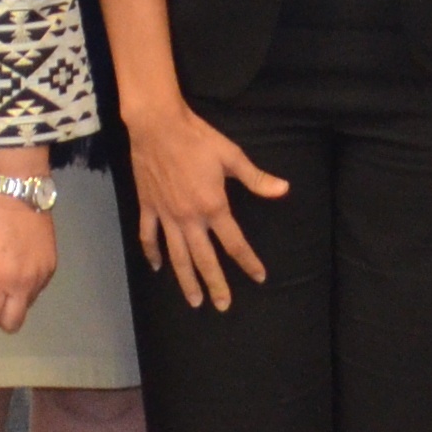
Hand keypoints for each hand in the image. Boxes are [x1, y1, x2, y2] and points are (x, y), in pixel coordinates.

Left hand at [0, 174, 59, 333]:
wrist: (18, 189)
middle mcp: (22, 283)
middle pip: (13, 322)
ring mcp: (41, 275)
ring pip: (26, 304)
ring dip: (13, 300)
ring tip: (4, 280)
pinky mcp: (52, 265)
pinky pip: (37, 287)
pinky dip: (26, 285)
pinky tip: (18, 268)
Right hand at [128, 102, 284, 310]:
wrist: (158, 125)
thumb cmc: (197, 139)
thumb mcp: (232, 156)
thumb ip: (256, 179)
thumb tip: (283, 190)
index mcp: (213, 206)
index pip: (234, 243)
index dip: (248, 262)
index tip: (259, 277)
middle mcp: (190, 217)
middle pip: (204, 259)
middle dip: (216, 284)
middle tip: (223, 306)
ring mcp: (166, 215)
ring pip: (176, 256)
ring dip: (186, 280)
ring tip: (194, 300)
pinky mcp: (148, 207)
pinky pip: (148, 236)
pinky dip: (152, 253)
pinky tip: (156, 267)